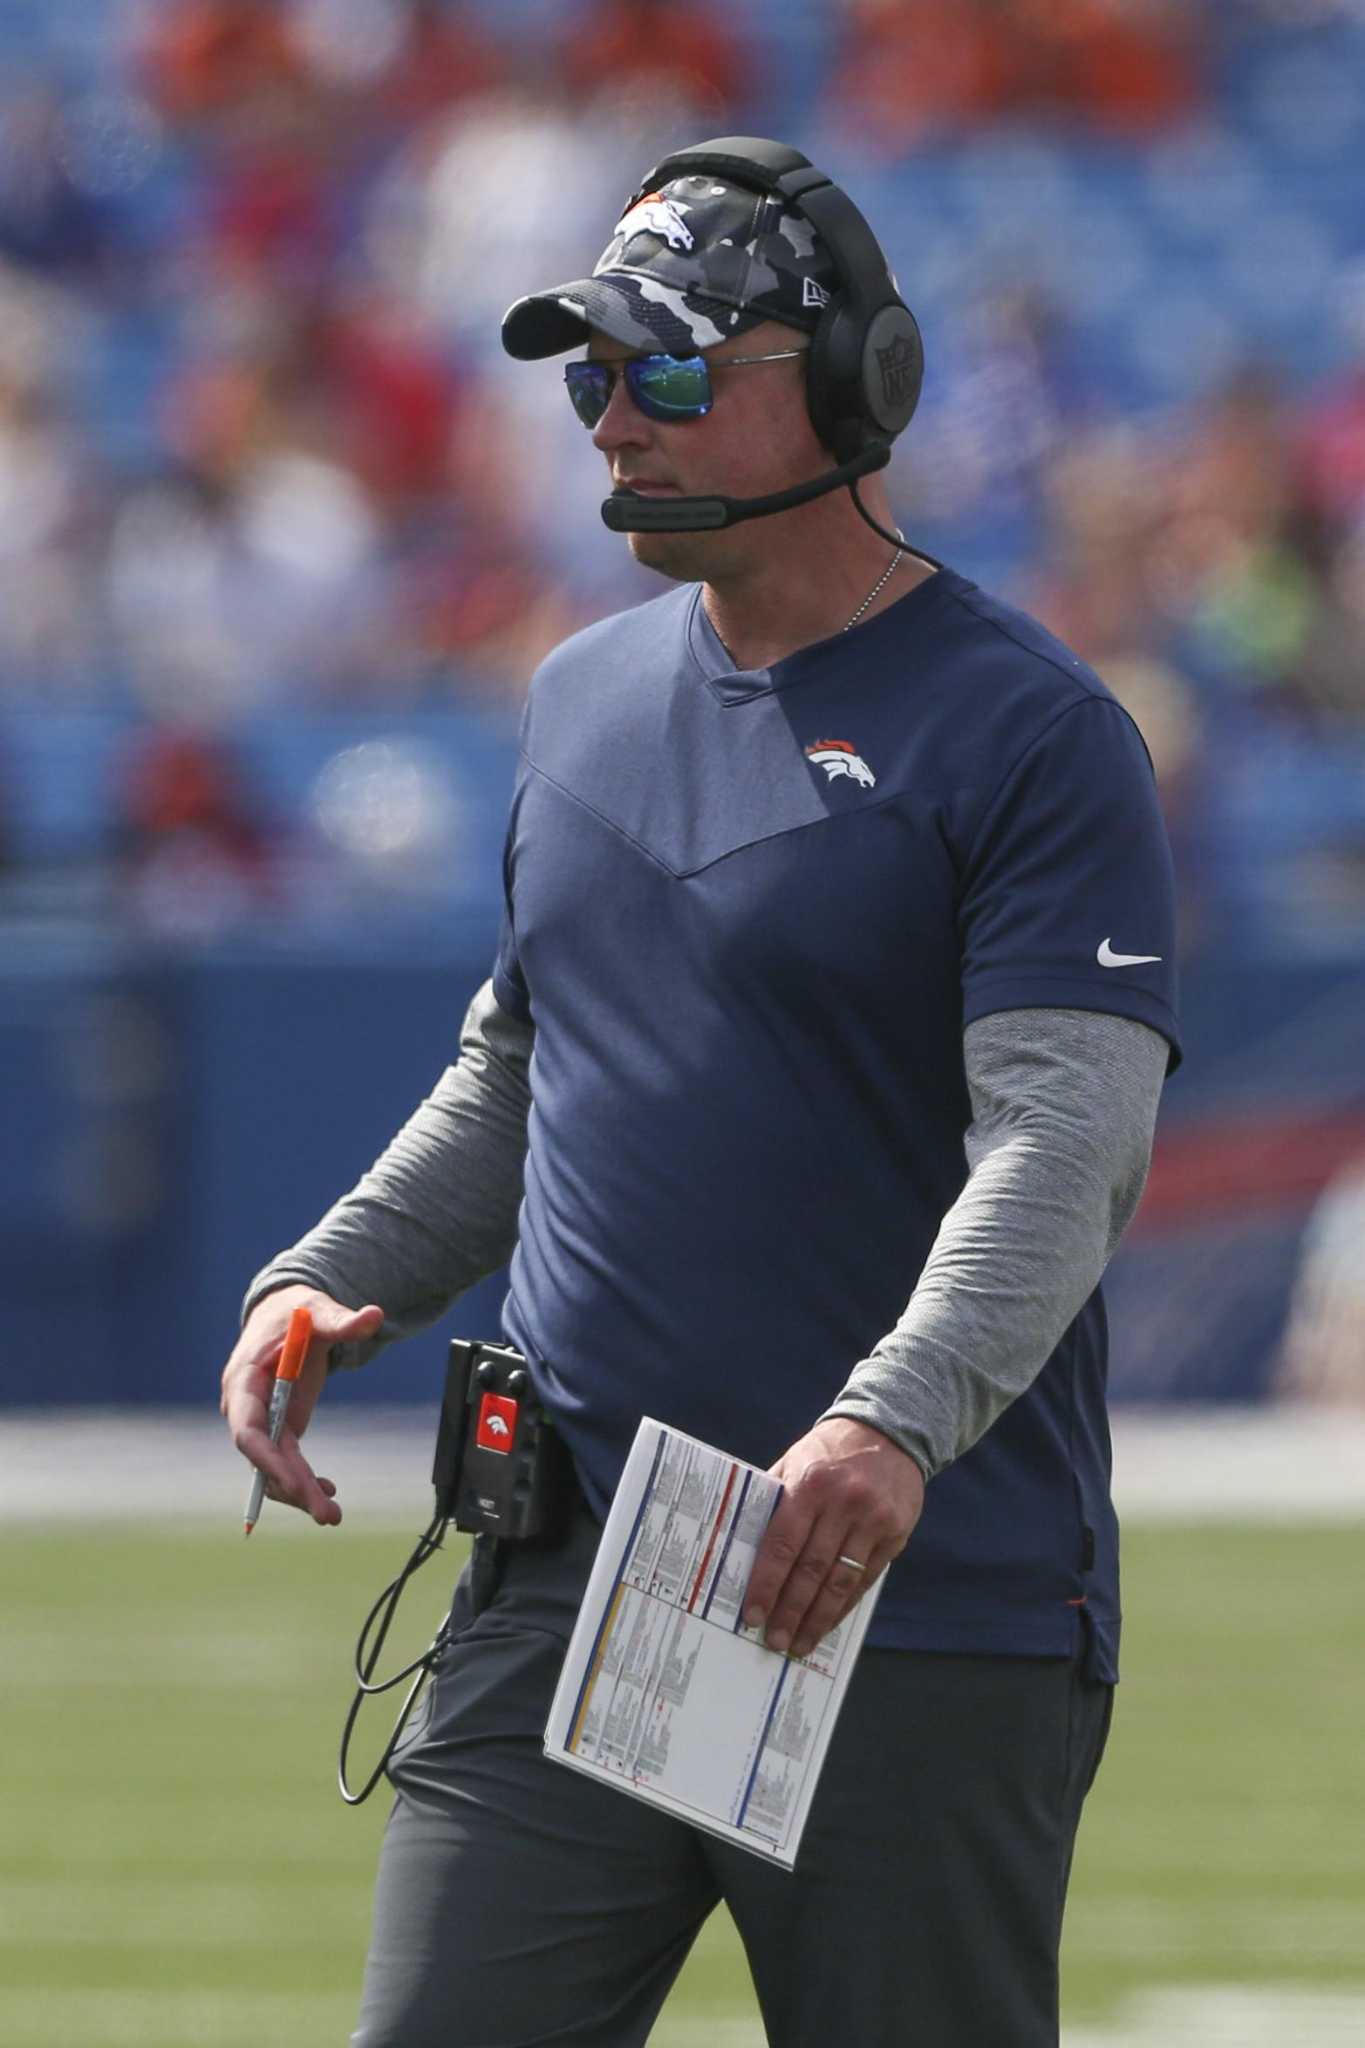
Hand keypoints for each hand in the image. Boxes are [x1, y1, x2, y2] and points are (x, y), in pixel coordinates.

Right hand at [220, 1285, 383, 1525]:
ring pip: (274, 1467)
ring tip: (331, 1515)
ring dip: (298, 1492)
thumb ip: (342, 1321)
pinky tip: (328, 1491)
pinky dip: (303, 1480)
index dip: (265, 1458)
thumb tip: (374, 1315)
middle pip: (263, 1457)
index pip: (246, 1428)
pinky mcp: (280, 1427)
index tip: (288, 1482)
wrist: (286, 1314)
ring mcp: (262, 1421)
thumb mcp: (319, 1311)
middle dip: (290, 1486)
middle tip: (323, 1512)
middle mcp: (245, 1408)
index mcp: (244, 1381)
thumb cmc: (296, 1312)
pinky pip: (286, 1461)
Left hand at [743, 1417, 924, 1659]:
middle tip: (774, 1640)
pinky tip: (829, 1623)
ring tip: (799, 1643)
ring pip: (841, 1582)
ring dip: (818, 1619)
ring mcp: (872, 1521)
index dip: (767, 1584)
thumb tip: (741, 1542)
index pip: (783, 1545)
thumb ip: (773, 1498)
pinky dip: (844, 1606)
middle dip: (790, 1611)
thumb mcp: (794, 1460)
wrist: (890, 1431)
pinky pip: (866, 1580)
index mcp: (810, 1485)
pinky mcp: (895, 1534)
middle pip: (812, 1570)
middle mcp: (843, 1504)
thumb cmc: (829, 1450)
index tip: (753, 1614)